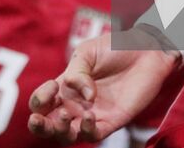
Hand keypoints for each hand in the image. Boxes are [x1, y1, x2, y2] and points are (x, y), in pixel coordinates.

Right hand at [27, 31, 178, 142]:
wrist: (146, 49)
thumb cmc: (115, 47)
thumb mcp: (88, 52)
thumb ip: (77, 72)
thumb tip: (83, 97)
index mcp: (65, 86)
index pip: (42, 102)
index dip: (39, 99)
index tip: (52, 85)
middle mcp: (75, 104)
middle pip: (49, 125)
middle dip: (38, 126)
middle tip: (38, 120)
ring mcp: (92, 114)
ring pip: (68, 136)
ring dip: (60, 131)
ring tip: (66, 115)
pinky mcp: (112, 121)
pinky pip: (93, 135)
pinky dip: (87, 130)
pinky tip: (89, 115)